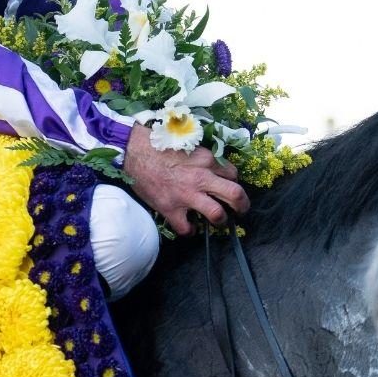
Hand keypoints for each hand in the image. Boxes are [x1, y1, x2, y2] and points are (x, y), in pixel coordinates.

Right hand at [121, 124, 248, 235]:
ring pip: (217, 215)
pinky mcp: (171, 208)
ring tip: (217, 222)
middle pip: (235, 195)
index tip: (228, 186)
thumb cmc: (160, 145)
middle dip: (242, 206)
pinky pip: (186, 228)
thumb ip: (204, 159)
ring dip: (220, 221)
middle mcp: (201, 178)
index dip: (234, 182)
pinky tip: (189, 227)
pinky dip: (189, 231)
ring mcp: (186, 195)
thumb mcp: (190, 146)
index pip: (233, 174)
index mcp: (207, 160)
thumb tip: (212, 170)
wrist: (135, 151)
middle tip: (240, 211)